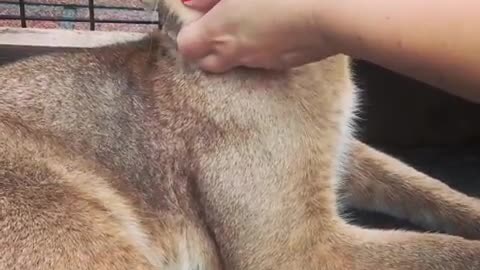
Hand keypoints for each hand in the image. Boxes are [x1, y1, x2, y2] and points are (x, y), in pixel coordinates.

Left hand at [177, 0, 337, 72]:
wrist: (334, 13)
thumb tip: (190, 0)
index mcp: (220, 31)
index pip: (186, 47)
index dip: (189, 32)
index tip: (200, 15)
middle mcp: (236, 53)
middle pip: (205, 63)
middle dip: (206, 46)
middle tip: (220, 21)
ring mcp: (261, 62)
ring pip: (234, 62)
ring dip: (234, 46)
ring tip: (252, 20)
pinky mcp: (282, 65)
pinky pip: (260, 60)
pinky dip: (260, 48)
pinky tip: (275, 28)